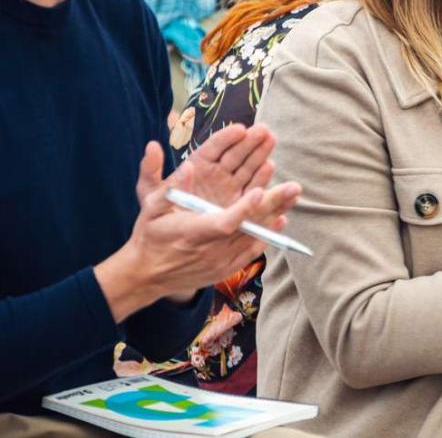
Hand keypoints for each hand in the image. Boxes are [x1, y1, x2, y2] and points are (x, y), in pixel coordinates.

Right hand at [95, 142, 302, 321]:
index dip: (242, 209)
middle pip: (248, 228)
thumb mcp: (150, 209)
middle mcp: (210, 250)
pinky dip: (267, 236)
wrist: (147, 275)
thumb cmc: (149, 237)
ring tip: (294, 195)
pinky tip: (280, 219)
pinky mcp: (225, 269)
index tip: (259, 191)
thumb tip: (188, 166)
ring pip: (254, 237)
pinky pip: (252, 251)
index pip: (223, 223)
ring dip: (276, 215)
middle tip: (295, 187)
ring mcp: (220, 262)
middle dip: (273, 205)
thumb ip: (170, 189)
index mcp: (191, 233)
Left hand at [137, 123, 277, 207]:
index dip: (227, 137)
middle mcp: (218, 172)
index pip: (215, 146)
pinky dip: (263, 179)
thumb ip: (149, 169)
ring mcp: (231, 186)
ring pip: (249, 167)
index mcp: (199, 164)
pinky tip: (270, 168)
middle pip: (237, 153)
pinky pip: (253, 189)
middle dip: (251, 141)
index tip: (240, 129)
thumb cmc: (157, 213)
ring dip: (261, 154)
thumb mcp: (148, 191)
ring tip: (271, 141)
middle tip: (264, 131)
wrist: (167, 241)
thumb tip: (151, 146)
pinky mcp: (240, 203)